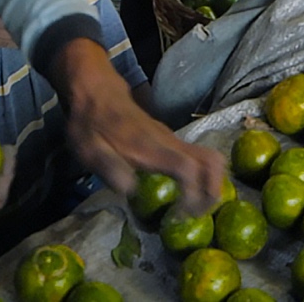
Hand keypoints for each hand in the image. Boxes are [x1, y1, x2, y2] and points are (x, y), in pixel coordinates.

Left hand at [49, 38, 225, 216]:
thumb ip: (110, 167)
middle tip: (200, 213)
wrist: (97, 92)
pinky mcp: (171, 140)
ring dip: (212, 183)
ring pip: (209, 157)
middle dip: (213, 189)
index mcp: (150, 146)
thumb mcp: (89, 148)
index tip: (184, 212)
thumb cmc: (92, 123)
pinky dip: (203, 176)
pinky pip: (199, 156)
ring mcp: (172, 139)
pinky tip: (186, 192)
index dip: (193, 191)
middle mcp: (169, 141)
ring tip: (197, 206)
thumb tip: (130, 190)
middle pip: (210, 161)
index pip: (187, 168)